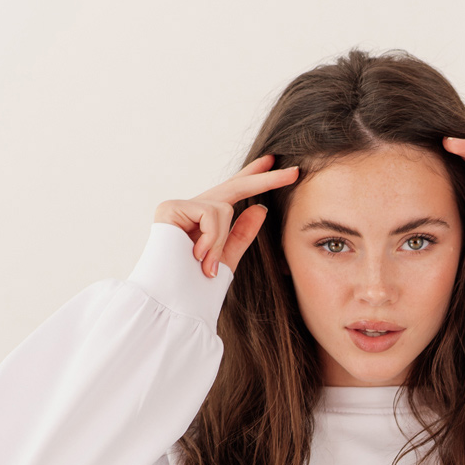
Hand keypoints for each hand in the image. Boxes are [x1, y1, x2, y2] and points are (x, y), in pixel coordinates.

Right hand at [154, 155, 299, 276]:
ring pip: (224, 208)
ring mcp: (179, 207)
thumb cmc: (194, 287)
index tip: (271, 161)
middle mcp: (192, 209)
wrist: (171, 303)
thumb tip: (260, 207)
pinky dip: (211, 239)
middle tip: (294, 173)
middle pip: (234, 186)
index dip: (253, 176)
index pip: (233, 192)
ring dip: (220, 241)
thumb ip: (241, 234)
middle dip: (265, 180)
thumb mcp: (226, 259)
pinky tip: (196, 255)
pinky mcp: (170, 208)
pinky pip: (211, 214)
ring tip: (205, 264)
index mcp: (206, 221)